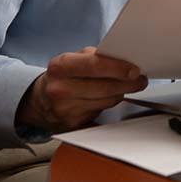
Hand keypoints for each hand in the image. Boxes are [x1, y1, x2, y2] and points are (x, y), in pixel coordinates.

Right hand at [15, 47, 147, 132]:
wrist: (39, 100)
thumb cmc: (63, 74)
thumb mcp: (73, 58)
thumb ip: (96, 56)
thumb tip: (124, 58)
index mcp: (60, 66)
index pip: (95, 65)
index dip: (118, 68)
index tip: (135, 70)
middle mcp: (60, 89)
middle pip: (104, 87)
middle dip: (128, 83)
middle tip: (140, 79)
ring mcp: (65, 110)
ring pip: (107, 101)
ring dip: (121, 93)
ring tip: (126, 86)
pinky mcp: (72, 125)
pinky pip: (101, 113)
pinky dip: (110, 105)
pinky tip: (112, 97)